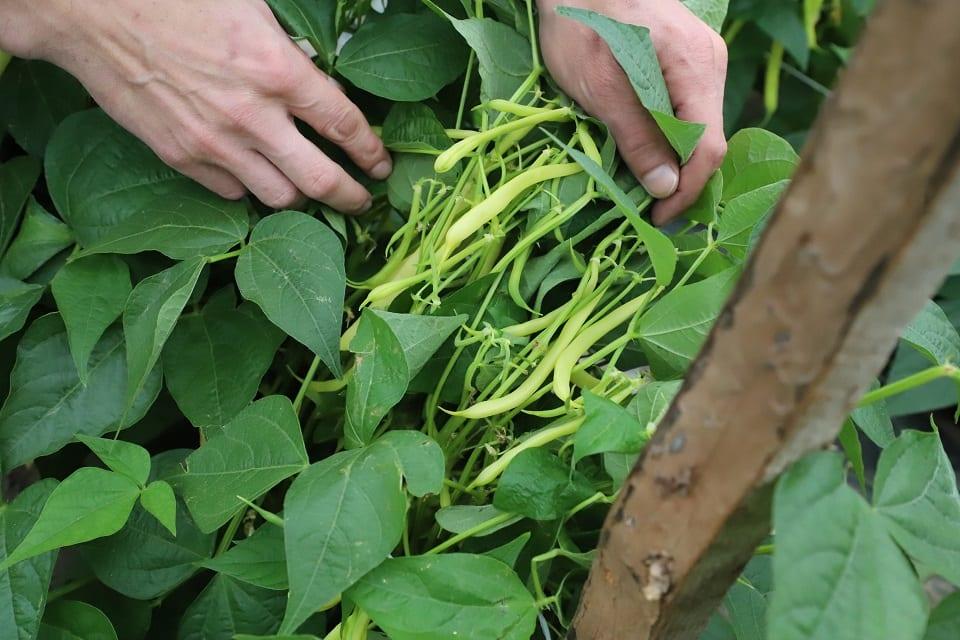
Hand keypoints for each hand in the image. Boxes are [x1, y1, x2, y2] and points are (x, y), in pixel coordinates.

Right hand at [0, 0, 391, 212]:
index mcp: (278, 70)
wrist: (91, 9)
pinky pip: (233, 193)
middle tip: (363, 201)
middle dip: (352, 197)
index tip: (381, 165)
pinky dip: (251, 189)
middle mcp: (253, 116)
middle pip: (321, 180)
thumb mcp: (251, 9)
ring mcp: (216, 144)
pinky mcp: (182, 158)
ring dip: (301, 197)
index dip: (372, 152)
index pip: (345, 126)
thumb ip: (290, 55)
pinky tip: (255, 174)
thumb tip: (319, 86)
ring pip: (280, 197)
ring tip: (308, 188)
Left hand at [538, 0, 727, 223]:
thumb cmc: (581, 23)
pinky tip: (648, 152)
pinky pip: (687, 109)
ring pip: (699, 125)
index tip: (659, 217)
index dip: (687, 190)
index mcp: (695, 67)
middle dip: (682, 178)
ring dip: (674, 159)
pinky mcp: (686, 60)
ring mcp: (702, 58)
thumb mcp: (601, 89)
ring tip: (645, 185)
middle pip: (709, 138)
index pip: (709, 145)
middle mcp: (710, 62)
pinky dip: (670, 136)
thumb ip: (637, 138)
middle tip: (650, 209)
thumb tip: (666, 188)